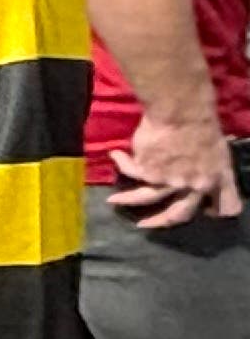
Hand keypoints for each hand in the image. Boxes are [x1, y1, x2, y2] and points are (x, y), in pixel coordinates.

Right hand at [110, 110, 242, 228]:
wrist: (181, 112)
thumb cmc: (203, 125)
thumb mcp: (220, 150)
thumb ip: (214, 169)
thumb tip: (202, 176)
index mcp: (216, 179)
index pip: (225, 206)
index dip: (216, 211)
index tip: (208, 212)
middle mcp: (192, 186)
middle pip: (178, 214)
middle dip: (160, 222)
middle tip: (146, 225)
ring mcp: (168, 181)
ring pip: (145, 198)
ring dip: (128, 200)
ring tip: (113, 201)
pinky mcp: (147, 171)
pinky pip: (130, 171)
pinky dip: (121, 162)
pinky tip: (115, 155)